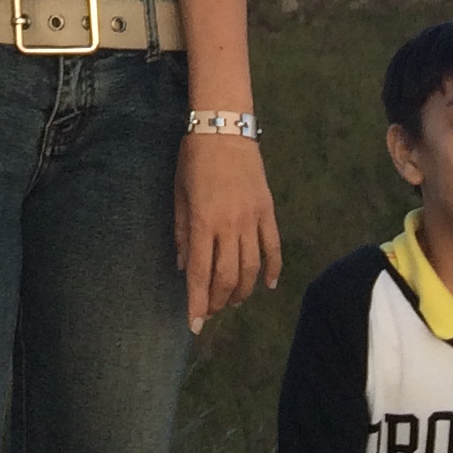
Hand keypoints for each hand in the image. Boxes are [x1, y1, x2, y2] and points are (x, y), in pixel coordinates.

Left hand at [174, 131, 280, 333]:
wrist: (225, 128)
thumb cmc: (194, 158)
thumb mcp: (179, 193)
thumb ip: (182, 232)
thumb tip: (184, 267)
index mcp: (203, 221)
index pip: (200, 272)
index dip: (197, 302)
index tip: (194, 325)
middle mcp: (229, 225)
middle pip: (227, 276)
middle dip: (218, 300)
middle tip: (211, 311)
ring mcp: (252, 219)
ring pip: (251, 269)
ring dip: (241, 291)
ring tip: (232, 301)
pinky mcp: (268, 211)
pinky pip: (274, 248)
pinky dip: (273, 270)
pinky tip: (267, 285)